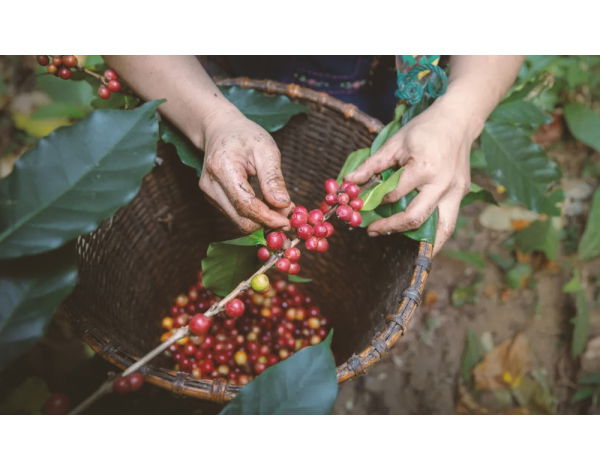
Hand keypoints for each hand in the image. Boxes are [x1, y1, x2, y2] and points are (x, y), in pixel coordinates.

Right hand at [199, 109, 292, 232]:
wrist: (220, 130)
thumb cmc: (244, 135)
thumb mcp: (266, 149)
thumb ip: (273, 178)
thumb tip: (283, 204)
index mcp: (222, 168)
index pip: (245, 204)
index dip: (267, 217)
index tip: (287, 221)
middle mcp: (210, 185)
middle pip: (241, 220)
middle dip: (266, 221)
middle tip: (287, 212)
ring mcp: (209, 195)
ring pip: (239, 222)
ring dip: (261, 219)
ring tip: (278, 205)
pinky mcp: (213, 200)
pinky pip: (236, 216)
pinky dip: (254, 215)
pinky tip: (265, 203)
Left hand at [346, 100, 476, 255]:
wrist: (458, 119)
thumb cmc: (424, 129)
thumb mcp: (395, 143)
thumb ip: (372, 165)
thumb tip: (348, 182)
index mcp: (424, 168)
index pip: (393, 195)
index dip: (375, 202)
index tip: (362, 207)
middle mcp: (442, 184)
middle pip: (415, 218)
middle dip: (391, 227)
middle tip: (373, 230)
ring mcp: (455, 191)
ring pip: (441, 229)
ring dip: (422, 244)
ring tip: (402, 251)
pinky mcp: (462, 193)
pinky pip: (449, 221)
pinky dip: (437, 235)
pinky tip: (422, 241)